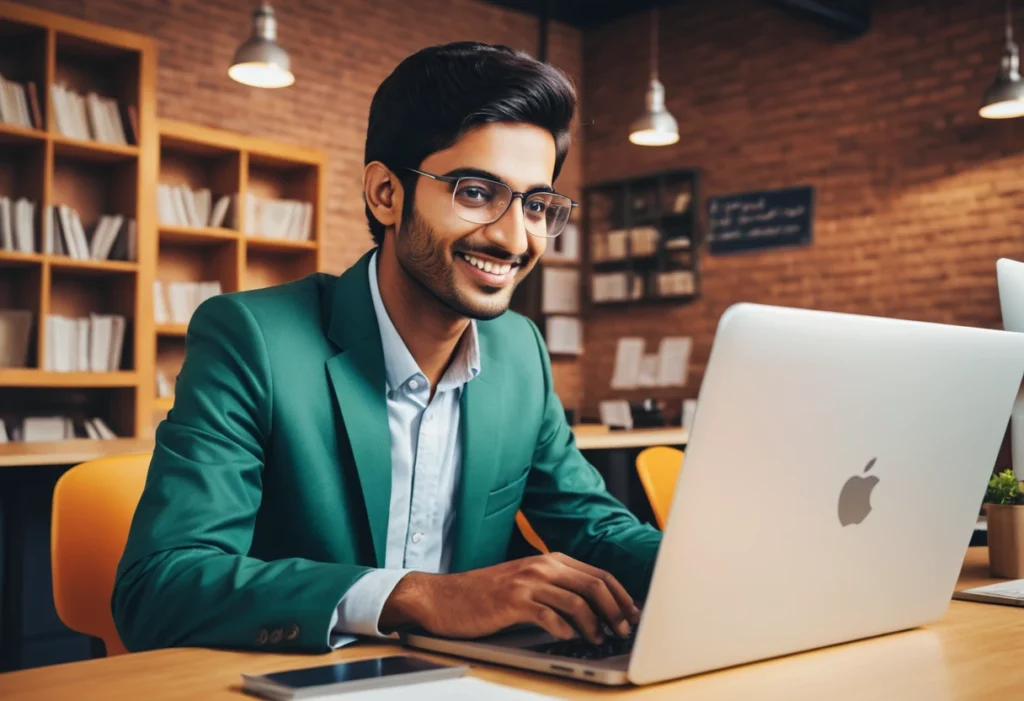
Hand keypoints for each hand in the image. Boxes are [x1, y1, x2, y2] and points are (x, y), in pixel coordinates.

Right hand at [378, 553, 640, 643]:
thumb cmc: (485, 596)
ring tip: (600, 640)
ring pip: (577, 600)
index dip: (622, 596)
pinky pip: (549, 615)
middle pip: (594, 585)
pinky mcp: (512, 601)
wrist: (443, 598)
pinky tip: (569, 639)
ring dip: (595, 624)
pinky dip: (565, 629)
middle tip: (625, 631)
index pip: (599, 574)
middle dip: (616, 610)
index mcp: (550, 561)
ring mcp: (527, 582)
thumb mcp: (526, 584)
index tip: (634, 614)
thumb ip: (557, 588)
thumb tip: (596, 610)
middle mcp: (542, 566)